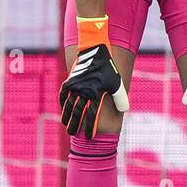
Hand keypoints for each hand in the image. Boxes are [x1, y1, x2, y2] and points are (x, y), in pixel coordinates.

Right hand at [59, 17, 129, 138]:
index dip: (89, 127)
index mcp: (95, 93)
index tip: (89, 137)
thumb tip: (124, 111)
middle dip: (74, 125)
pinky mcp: (69, 81)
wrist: (93, 49)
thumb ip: (120, 98)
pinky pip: (64, 95)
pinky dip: (63, 103)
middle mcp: (83, 91)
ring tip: (65, 125)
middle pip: (77, 113)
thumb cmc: (107, 67)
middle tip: (72, 134)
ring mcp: (75, 86)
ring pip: (69, 105)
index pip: (91, 115)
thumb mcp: (117, 82)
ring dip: (66, 116)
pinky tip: (63, 109)